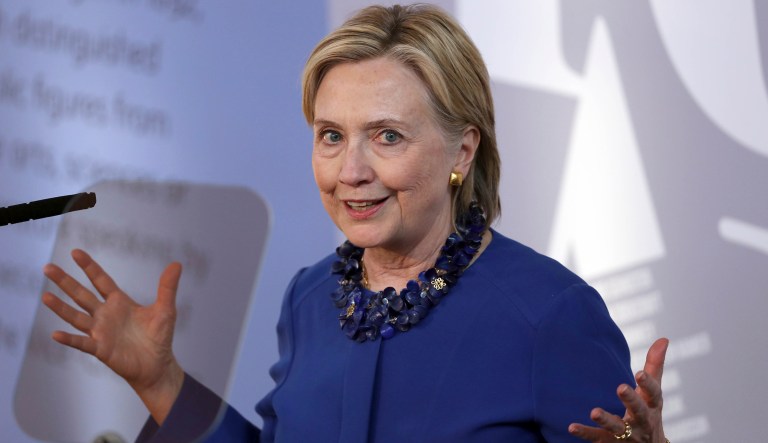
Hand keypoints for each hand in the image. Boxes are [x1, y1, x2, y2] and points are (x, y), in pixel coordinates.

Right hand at [42, 249, 184, 423]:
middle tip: (47, 267)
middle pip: (81, 295)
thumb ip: (167, 288)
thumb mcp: (166, 309)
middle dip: (65, 282)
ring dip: (61, 308)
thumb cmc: (159, 337)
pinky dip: (69, 339)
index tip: (75, 252)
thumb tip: (177, 264)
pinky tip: (56, 334)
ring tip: (45, 296)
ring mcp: (100, 332)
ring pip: (76, 317)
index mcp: (119, 302)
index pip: (101, 280)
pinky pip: (82, 343)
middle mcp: (105, 315)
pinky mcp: (101, 349)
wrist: (157, 365)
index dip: (89, 267)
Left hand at [568, 338, 668, 441]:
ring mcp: (626, 434)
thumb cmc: (648, 413)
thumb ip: (655, 366)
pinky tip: (571, 426)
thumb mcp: (653, 393)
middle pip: (639, 411)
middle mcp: (641, 421)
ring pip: (617, 428)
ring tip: (594, 412)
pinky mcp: (609, 442)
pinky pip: (597, 438)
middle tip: (620, 387)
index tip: (640, 372)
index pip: (654, 394)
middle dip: (631, 400)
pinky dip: (585, 432)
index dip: (648, 384)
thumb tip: (664, 338)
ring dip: (606, 420)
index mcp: (652, 406)